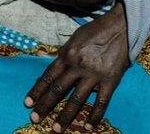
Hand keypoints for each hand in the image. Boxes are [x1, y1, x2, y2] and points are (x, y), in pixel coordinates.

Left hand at [25, 2, 129, 131]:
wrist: (121, 26)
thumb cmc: (96, 30)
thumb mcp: (75, 38)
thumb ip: (65, 54)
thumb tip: (56, 69)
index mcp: (67, 55)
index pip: (48, 77)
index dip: (37, 91)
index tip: (28, 104)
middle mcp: (78, 66)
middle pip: (58, 90)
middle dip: (45, 106)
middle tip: (35, 118)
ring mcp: (94, 75)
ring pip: (76, 100)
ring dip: (65, 116)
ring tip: (56, 129)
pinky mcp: (110, 81)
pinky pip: (101, 102)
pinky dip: (95, 116)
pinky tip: (89, 127)